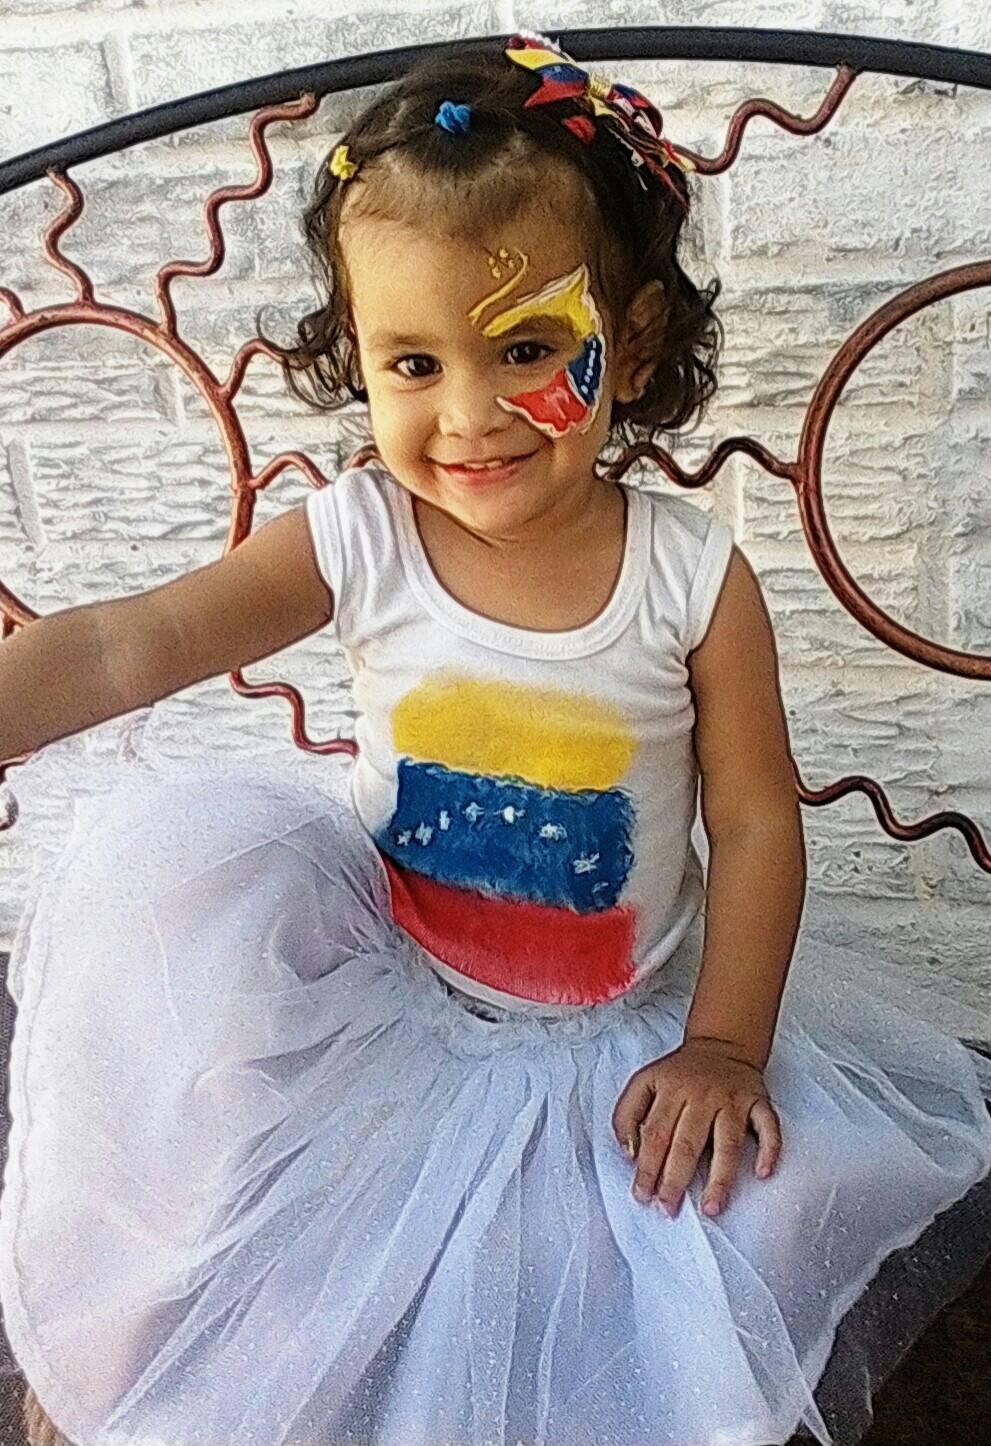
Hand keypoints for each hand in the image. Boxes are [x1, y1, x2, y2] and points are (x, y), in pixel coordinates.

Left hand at [611, 1037, 781, 1218]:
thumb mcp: (645, 1082)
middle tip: (669, 1209)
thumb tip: (629, 1154)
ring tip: (712, 1208)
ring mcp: (732, 1100)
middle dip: (676, 1179)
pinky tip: (761, 1172)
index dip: (647, 1167)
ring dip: (720, 1178)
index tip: (643, 1195)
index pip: (655, 1134)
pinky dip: (769, 1149)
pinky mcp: (758, 1102)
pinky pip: (768, 1127)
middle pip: (687, 1143)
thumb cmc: (680, 1073)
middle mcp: (702, 1095)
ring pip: (727, 1143)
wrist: (722, 1044)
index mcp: (670, 1090)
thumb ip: (627, 1115)